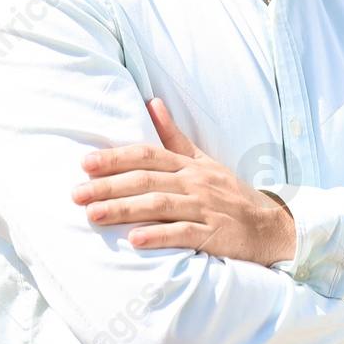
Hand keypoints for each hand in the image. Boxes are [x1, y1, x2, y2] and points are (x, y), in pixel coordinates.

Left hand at [70, 98, 295, 265]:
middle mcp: (196, 183)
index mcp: (189, 165)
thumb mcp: (203, 161)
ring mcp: (206, 208)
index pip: (148, 155)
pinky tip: (134, 240)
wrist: (268, 226)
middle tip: (76, 194)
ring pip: (160, 205)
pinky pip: (184, 234)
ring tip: (93, 215)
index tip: (84, 163)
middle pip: (147, 180)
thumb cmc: (228, 194)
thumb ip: (174, 137)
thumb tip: (152, 103)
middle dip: (109, 186)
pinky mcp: (214, 235)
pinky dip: (159, 236)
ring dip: (125, 209)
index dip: (116, 158)